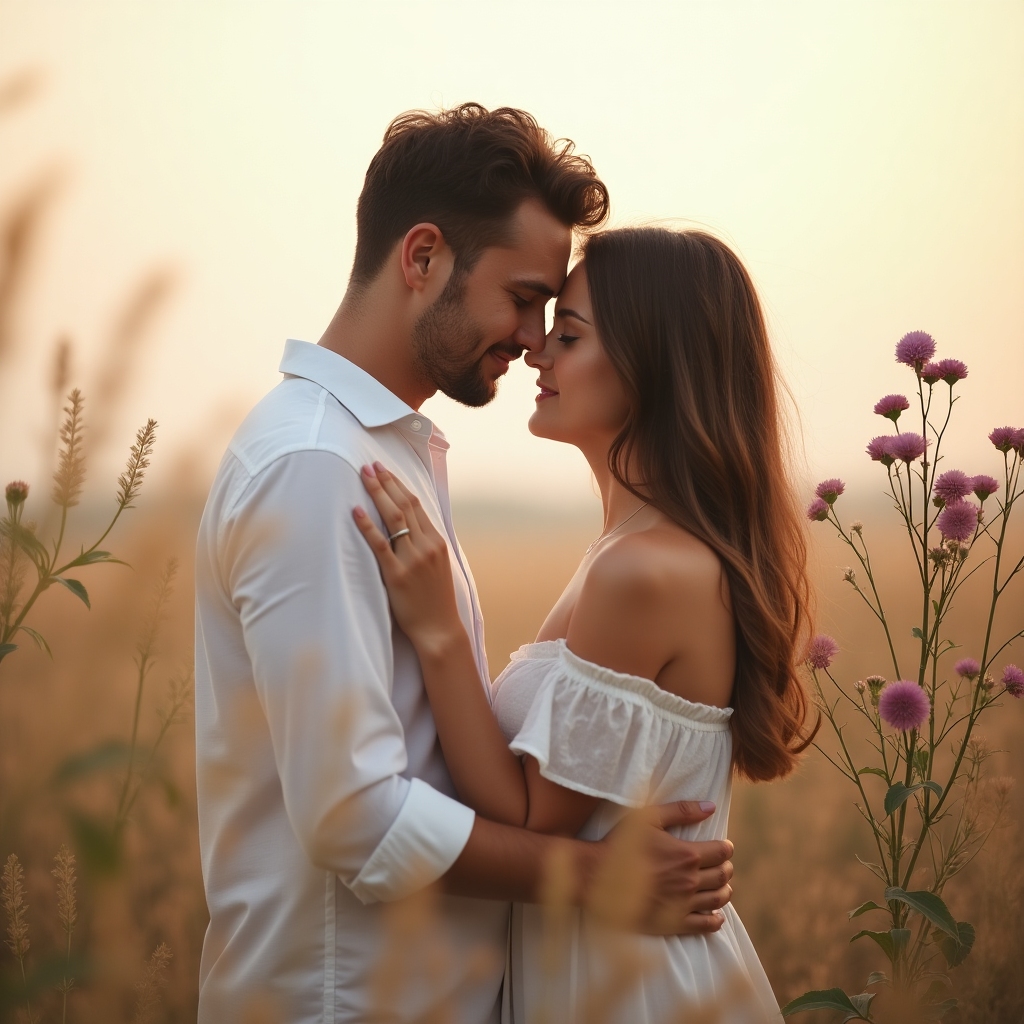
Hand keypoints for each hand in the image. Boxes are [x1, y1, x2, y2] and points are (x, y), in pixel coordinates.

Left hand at [353, 463, 463, 651]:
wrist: (439, 629)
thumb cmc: (435, 599)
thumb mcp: (438, 566)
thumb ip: (426, 545)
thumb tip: (411, 526)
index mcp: (437, 542)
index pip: (416, 505)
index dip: (398, 485)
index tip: (385, 470)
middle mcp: (426, 546)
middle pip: (404, 506)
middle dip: (386, 483)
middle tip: (370, 465)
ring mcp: (412, 560)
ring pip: (393, 519)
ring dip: (377, 494)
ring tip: (364, 477)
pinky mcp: (397, 575)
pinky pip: (380, 545)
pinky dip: (367, 526)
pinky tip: (356, 511)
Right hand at [589, 800, 732, 935]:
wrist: (598, 877)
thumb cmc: (621, 844)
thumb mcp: (648, 818)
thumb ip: (681, 811)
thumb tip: (711, 806)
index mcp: (686, 855)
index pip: (721, 852)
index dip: (726, 848)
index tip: (724, 847)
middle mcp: (689, 881)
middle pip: (722, 876)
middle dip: (726, 868)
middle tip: (723, 865)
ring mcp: (683, 904)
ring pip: (718, 900)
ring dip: (724, 891)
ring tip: (722, 886)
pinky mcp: (673, 923)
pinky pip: (705, 925)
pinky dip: (716, 920)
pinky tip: (716, 916)